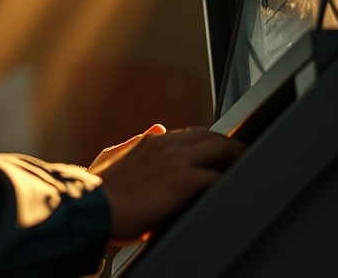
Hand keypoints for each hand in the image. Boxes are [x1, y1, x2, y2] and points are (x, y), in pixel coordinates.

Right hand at [91, 124, 243, 245]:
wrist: (93, 210)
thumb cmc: (99, 192)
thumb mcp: (112, 158)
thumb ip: (134, 144)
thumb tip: (156, 128)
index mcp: (150, 142)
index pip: (190, 134)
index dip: (207, 143)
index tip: (216, 153)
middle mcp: (165, 144)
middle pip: (210, 135)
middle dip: (227, 145)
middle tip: (239, 156)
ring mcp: (176, 160)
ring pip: (219, 148)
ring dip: (234, 158)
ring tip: (243, 166)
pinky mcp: (183, 180)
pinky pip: (217, 177)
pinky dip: (227, 181)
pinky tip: (232, 188)